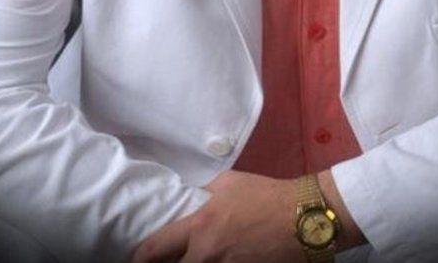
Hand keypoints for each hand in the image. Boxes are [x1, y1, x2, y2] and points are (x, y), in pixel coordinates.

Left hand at [130, 169, 304, 261]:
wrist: (302, 217)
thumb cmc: (264, 195)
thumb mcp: (228, 182)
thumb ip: (205, 194)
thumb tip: (193, 200)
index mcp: (200, 228)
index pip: (155, 249)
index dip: (139, 256)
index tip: (136, 258)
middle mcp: (207, 257)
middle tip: (165, 260)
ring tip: (196, 258)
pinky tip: (218, 261)